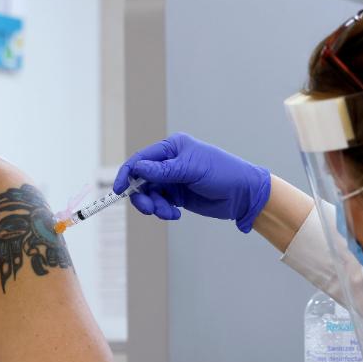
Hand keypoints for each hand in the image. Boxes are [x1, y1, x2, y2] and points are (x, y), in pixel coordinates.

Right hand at [113, 133, 270, 232]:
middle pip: (141, 180)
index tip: (118, 190)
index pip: (141, 159)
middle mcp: (169, 162)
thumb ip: (163, 171)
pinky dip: (163, 211)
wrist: (244, 194)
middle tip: (149, 209)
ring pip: (150, 194)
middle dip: (142, 196)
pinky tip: (176, 214)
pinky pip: (160, 204)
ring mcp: (173, 180)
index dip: (127, 174)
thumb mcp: (192, 170)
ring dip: (155, 206)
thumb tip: (137, 168)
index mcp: (172, 148)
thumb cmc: (223, 173)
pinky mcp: (177, 196)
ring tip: (168, 213)